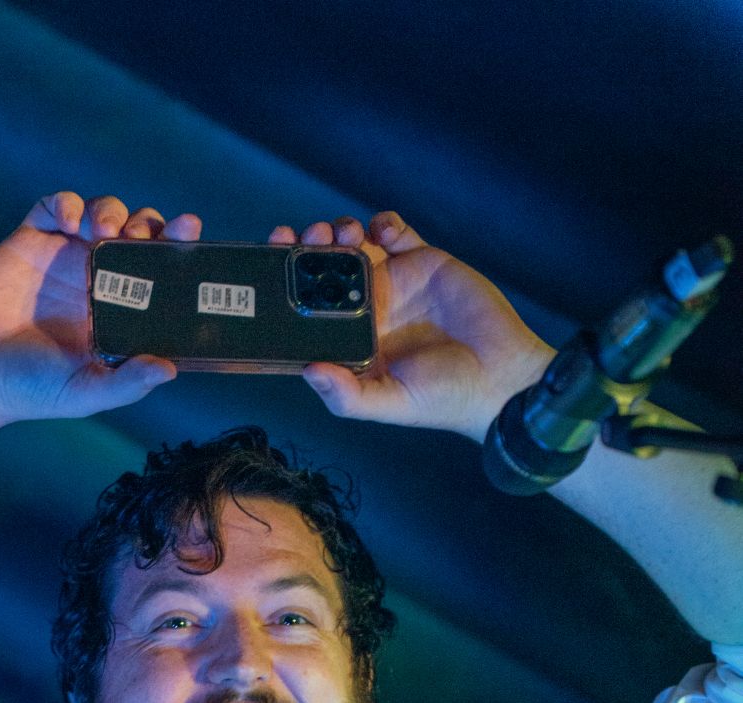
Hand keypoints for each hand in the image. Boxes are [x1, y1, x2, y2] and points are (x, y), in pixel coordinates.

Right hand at [0, 192, 200, 428]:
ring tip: (104, 231)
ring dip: (112, 211)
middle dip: (151, 223)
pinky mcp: (30, 241)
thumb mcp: (85, 393)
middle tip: (147, 232)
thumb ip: (127, 383)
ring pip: (102, 214)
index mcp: (119, 314)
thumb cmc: (29, 392)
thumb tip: (170, 368)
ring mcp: (63, 259)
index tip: (191, 234)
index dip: (178, 252)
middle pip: (138, 236)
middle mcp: (97, 282)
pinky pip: (55, 206)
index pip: (160, 275)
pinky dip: (68, 204)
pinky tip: (70, 223)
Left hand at [268, 214, 554, 442]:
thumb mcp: (390, 403)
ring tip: (344, 232)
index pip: (308, 309)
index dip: (288, 283)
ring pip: (355, 245)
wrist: (501, 374)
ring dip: (342, 231)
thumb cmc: (445, 398)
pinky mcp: (423, 261)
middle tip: (310, 236)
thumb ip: (348, 396)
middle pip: (324, 270)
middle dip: (310, 247)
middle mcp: (367, 311)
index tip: (276, 259)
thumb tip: (309, 372)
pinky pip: (395, 232)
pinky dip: (383, 223)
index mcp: (351, 342)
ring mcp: (394, 284)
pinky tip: (382, 231)